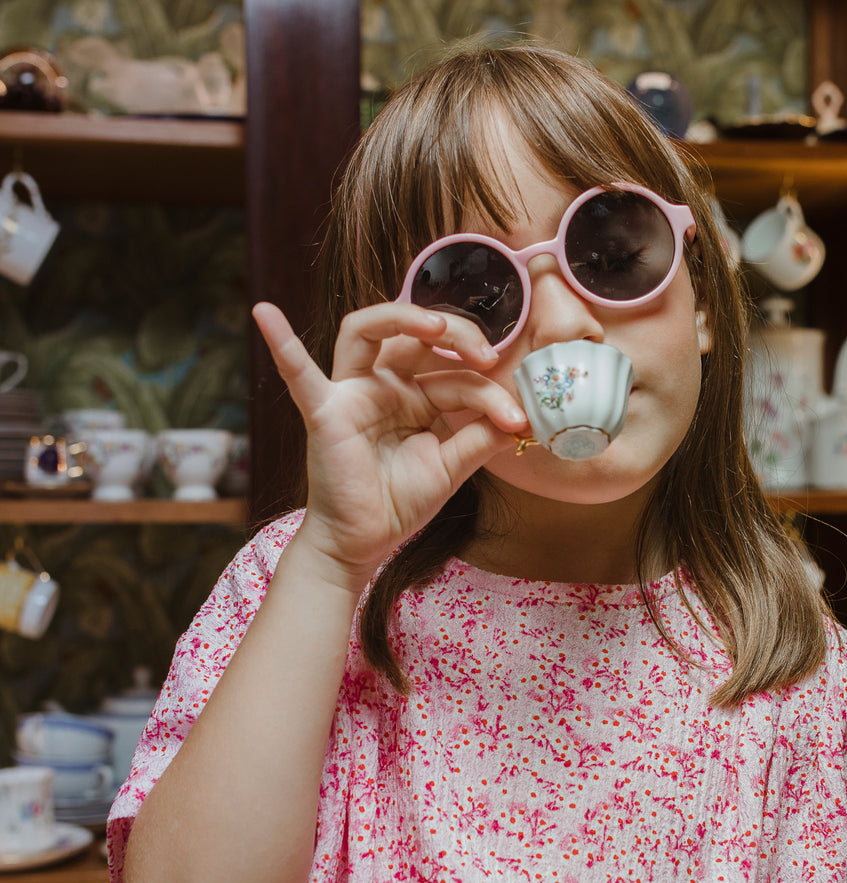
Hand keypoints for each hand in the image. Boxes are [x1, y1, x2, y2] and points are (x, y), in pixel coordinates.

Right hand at [252, 301, 528, 592]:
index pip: (456, 376)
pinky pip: (300, 376)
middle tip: (488, 357)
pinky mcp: (325, 414)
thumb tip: (521, 419)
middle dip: (458, 335)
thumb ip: (480, 438)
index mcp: (414, 395)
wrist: (365, 543)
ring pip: (366, 330)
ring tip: (437, 327)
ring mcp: (351, 393)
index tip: (518, 417)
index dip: (490, 392)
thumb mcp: (451, 467)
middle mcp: (383, 384)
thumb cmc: (400, 502)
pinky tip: (264, 313)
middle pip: (417, 336)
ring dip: (401, 317)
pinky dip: (282, 345)